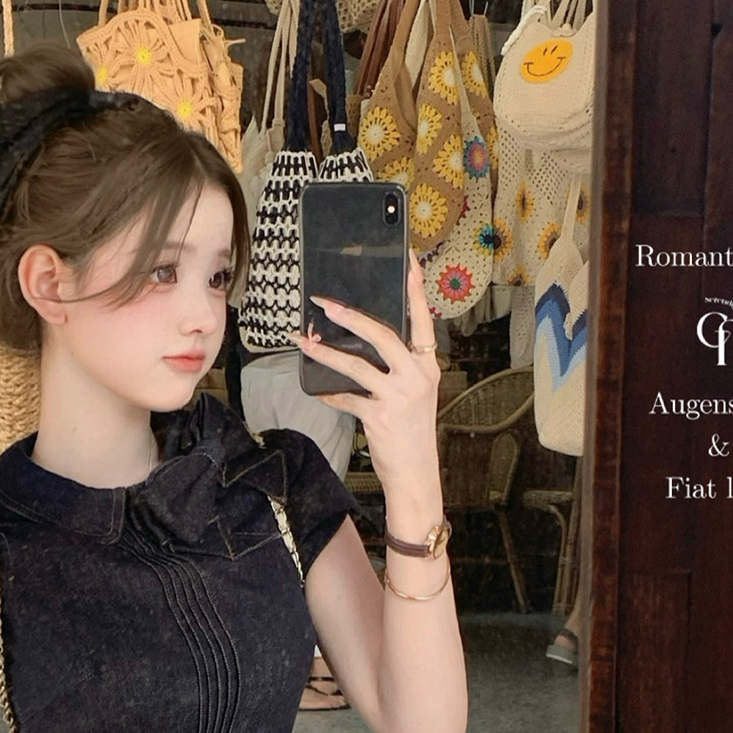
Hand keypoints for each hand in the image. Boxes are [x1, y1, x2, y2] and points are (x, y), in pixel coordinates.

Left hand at [292, 252, 442, 514]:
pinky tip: (317, 391)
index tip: (408, 258)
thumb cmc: (411, 431)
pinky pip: (346, 398)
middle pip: (383, 335)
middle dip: (351, 317)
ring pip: (357, 365)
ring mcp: (400, 396)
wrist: (416, 474)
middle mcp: (418, 377)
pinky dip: (329, 394)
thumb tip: (361, 343)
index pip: (422, 319)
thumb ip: (397, 368)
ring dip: (326, 353)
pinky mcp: (380, 416)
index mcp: (427, 366)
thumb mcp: (414, 394)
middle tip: (325, 303)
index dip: (415, 288)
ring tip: (304, 342)